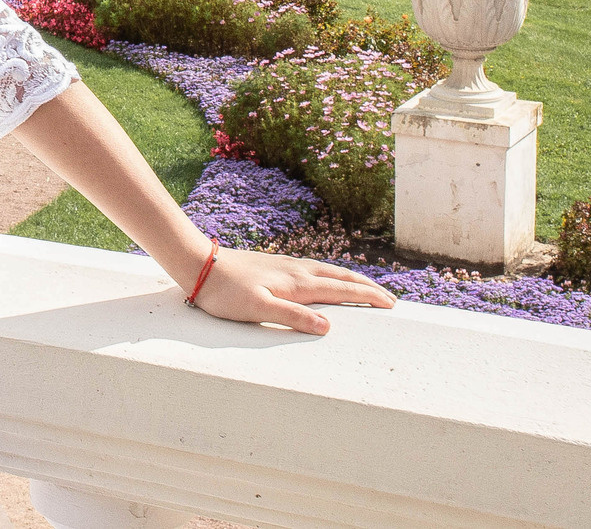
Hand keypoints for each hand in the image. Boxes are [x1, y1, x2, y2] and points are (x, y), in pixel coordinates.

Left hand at [186, 247, 394, 333]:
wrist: (199, 264)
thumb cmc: (225, 292)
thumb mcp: (258, 309)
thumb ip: (292, 317)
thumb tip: (328, 326)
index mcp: (298, 283)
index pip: (342, 289)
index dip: (368, 296)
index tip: (391, 304)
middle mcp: (297, 270)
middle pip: (341, 277)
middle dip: (367, 287)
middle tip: (390, 298)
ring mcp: (286, 265)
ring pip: (329, 271)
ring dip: (351, 280)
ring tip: (365, 288)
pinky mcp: (275, 266)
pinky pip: (315, 270)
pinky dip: (332, 276)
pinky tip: (325, 280)